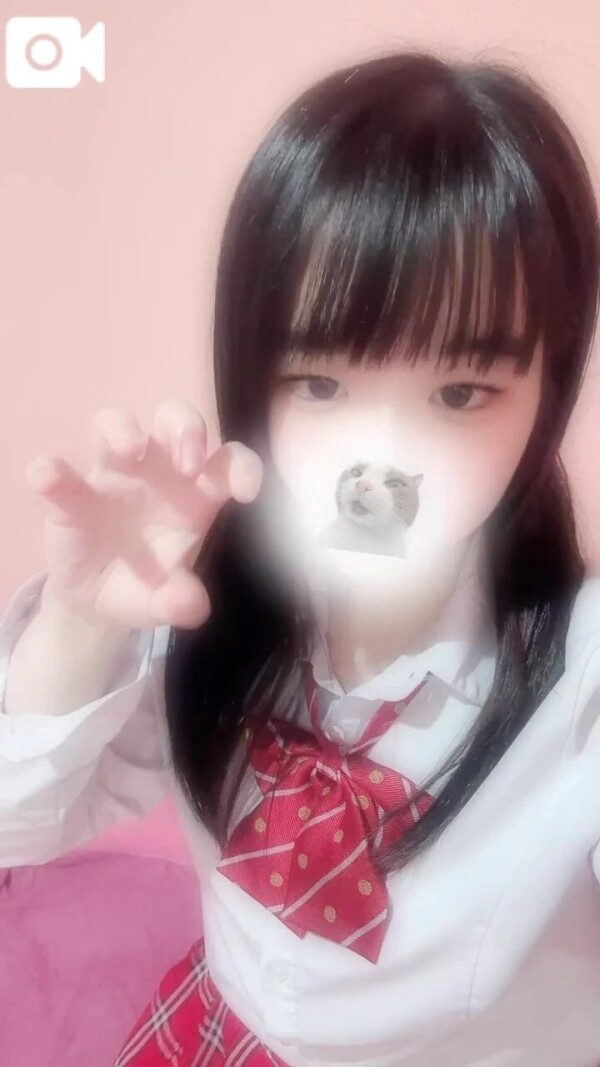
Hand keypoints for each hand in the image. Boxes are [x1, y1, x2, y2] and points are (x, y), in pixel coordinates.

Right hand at [26, 399, 262, 629]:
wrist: (98, 603)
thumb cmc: (147, 586)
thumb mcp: (165, 602)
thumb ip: (180, 601)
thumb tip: (191, 607)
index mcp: (197, 494)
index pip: (229, 461)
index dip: (243, 466)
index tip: (246, 492)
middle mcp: (158, 472)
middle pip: (175, 420)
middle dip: (185, 429)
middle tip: (187, 464)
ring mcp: (112, 477)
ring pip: (115, 424)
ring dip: (124, 430)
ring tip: (131, 451)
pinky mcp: (70, 495)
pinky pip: (58, 473)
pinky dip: (52, 471)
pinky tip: (49, 478)